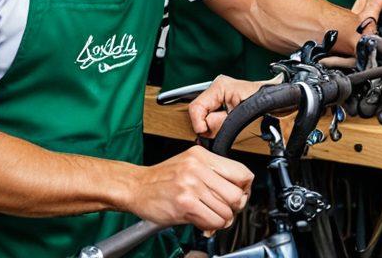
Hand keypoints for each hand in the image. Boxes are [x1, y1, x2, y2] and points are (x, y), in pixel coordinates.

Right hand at [129, 145, 252, 232]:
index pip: (241, 171)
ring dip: (222, 220)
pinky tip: (203, 222)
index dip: (245, 188)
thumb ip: (212, 173)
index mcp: (202, 155)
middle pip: (236, 194)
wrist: (136, 186)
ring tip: (211, 216)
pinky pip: (212, 221)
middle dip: (234, 207)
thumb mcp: (189, 163)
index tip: (239, 195)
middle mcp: (198, 167)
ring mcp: (191, 185)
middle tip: (225, 210)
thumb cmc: (162, 178)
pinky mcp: (185, 204)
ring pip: (226, 210)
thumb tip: (237, 190)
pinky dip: (211, 226)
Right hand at [187, 75, 271, 137]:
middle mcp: (217, 88)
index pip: (195, 108)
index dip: (200, 124)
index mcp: (219, 86)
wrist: (279, 103)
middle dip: (208, 126)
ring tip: (228, 126)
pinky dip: (217, 124)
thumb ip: (218, 124)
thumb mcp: (239, 118)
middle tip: (223, 129)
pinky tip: (227, 125)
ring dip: (213, 126)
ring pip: (205, 117)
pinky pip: (212, 117)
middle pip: (199, 113)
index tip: (207, 133)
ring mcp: (220, 94)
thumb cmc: (264, 105)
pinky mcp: (223, 101)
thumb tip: (205, 130)